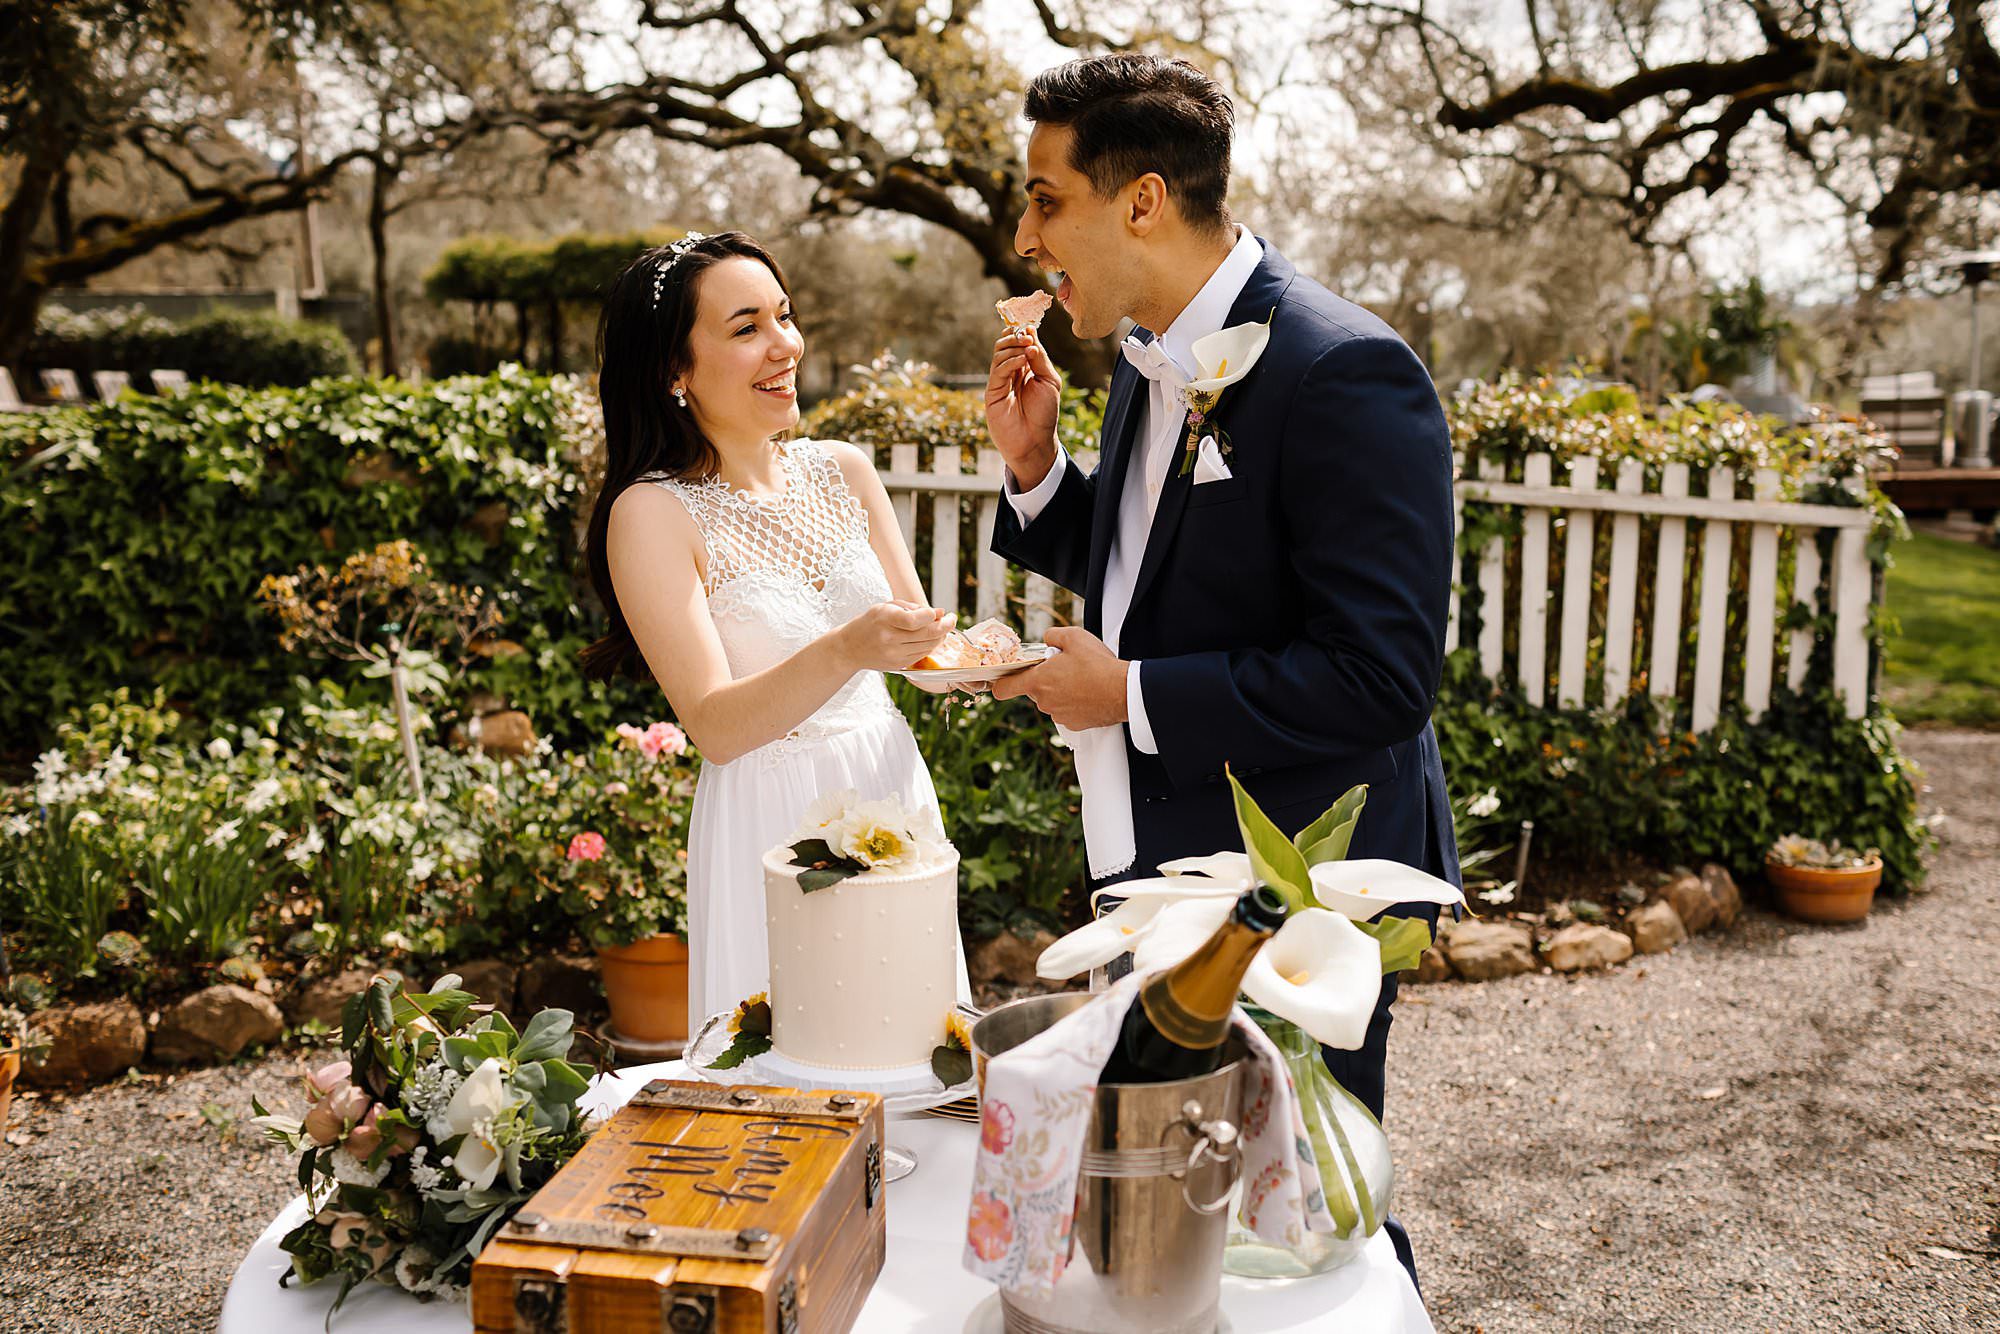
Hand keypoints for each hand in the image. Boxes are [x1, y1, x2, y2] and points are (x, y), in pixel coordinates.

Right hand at [839, 601, 951, 672]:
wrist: (850, 648)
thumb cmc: (870, 623)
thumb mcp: (887, 607)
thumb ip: (913, 608)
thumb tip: (940, 613)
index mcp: (885, 619)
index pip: (914, 620)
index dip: (932, 616)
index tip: (939, 612)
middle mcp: (889, 639)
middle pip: (928, 634)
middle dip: (946, 626)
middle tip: (953, 618)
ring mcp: (894, 654)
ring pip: (929, 646)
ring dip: (941, 636)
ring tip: (942, 627)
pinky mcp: (898, 665)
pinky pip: (923, 654)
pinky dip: (931, 645)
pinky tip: (930, 638)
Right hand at [983, 328, 1060, 488]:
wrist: (1035, 441)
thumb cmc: (1045, 414)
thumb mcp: (1049, 380)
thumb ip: (1040, 358)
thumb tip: (1030, 332)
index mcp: (1026, 367)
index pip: (1019, 342)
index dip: (1023, 331)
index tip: (1029, 325)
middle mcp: (1011, 372)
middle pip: (1005, 344)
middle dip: (1015, 336)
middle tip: (1027, 337)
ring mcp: (1000, 381)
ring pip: (999, 353)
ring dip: (1013, 347)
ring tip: (1027, 349)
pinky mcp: (992, 392)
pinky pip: (997, 370)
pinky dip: (1009, 361)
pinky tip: (1021, 360)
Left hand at [988, 626, 1128, 729]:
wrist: (1123, 691)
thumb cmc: (1098, 664)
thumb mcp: (1073, 636)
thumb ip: (1052, 635)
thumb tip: (1046, 639)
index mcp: (1037, 681)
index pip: (1004, 689)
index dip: (1001, 683)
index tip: (1003, 679)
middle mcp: (1044, 701)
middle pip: (1035, 690)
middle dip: (1046, 679)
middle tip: (1066, 667)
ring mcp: (1058, 715)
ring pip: (1052, 701)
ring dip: (1061, 691)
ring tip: (1083, 679)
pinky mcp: (1074, 724)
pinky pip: (1068, 711)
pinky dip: (1075, 703)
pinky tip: (1090, 692)